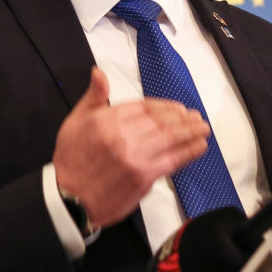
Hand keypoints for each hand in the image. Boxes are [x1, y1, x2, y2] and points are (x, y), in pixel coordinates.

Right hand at [53, 67, 210, 228]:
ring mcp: (134, 156)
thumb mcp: (74, 122)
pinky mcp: (143, 176)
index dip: (165, 106)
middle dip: (182, 118)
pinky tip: (199, 147)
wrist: (68, 200)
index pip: (143, 107)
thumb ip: (93, 97)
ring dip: (191, 132)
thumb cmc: (70, 160)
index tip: (178, 108)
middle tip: (196, 118)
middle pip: (160, 121)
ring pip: (170, 138)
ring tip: (203, 129)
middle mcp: (121, 135)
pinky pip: (172, 160)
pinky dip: (189, 152)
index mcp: (105, 120)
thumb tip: (99, 72)